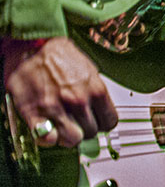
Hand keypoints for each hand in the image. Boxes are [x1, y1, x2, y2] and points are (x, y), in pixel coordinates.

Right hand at [3, 37, 117, 147]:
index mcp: (96, 90)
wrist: (32, 47)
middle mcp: (78, 101)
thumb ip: (95, 92)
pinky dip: (49, 139)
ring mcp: (57, 108)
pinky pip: (47, 139)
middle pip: (91, 132)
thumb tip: (100, 110)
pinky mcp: (35, 113)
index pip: (109, 122)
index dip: (103, 123)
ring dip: (68, 136)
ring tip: (64, 128)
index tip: (97, 122)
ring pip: (72, 139)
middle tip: (77, 122)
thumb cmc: (60, 56)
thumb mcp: (89, 70)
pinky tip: (49, 131)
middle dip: (85, 129)